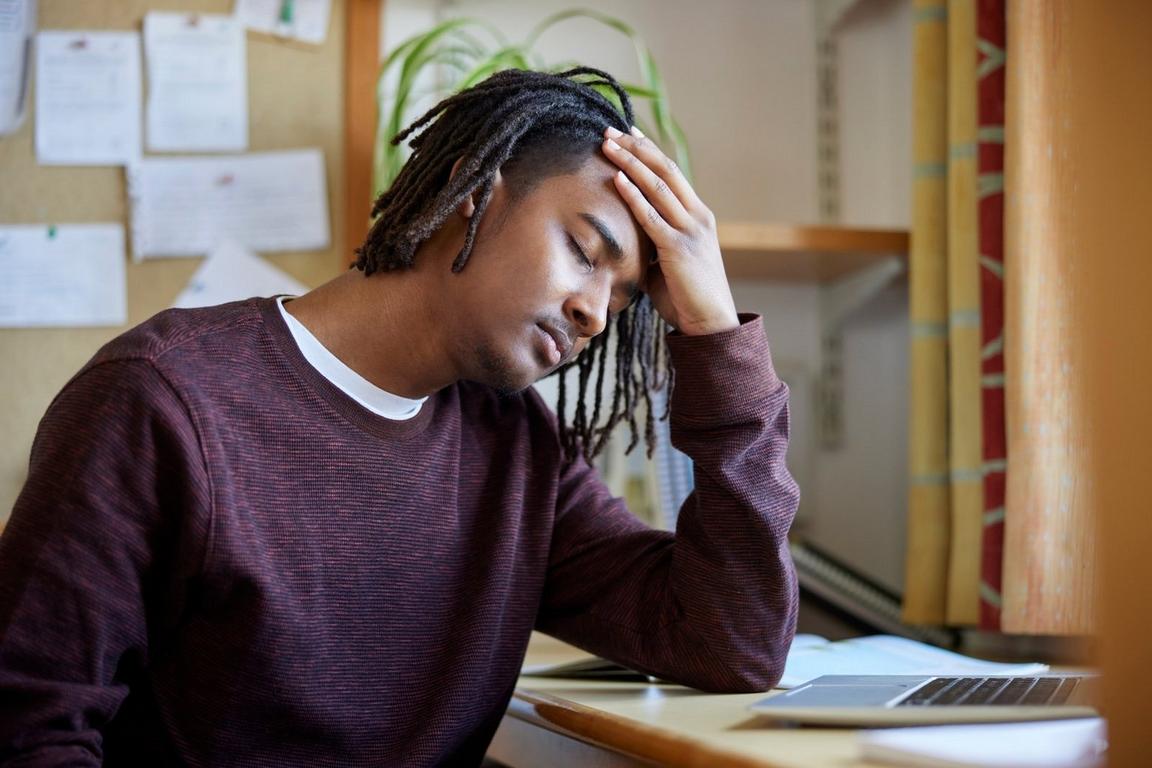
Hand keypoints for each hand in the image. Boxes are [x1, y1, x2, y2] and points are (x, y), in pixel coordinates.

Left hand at [602, 125, 738, 335]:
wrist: (710, 323)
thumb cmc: (686, 297)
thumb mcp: (668, 262)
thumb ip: (652, 243)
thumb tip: (625, 237)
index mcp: (698, 216)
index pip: (672, 173)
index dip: (649, 151)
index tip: (628, 133)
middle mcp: (697, 216)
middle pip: (664, 169)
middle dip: (636, 147)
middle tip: (611, 130)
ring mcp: (690, 230)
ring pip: (657, 186)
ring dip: (629, 162)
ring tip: (607, 145)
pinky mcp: (678, 248)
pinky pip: (651, 216)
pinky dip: (632, 195)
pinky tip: (616, 178)